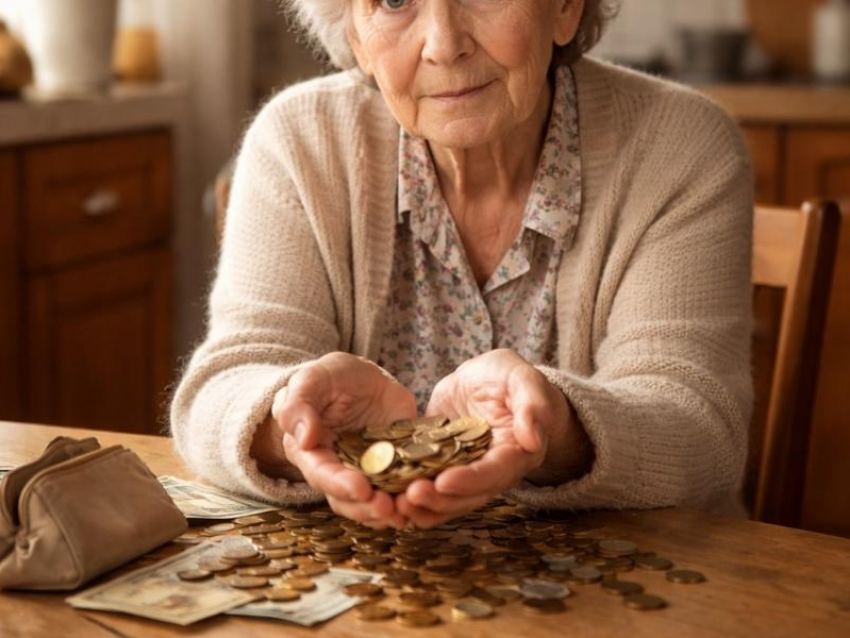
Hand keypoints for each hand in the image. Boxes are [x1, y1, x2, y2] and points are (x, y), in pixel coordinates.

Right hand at [258, 352, 416, 527]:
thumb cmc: (331, 378)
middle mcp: (339, 470)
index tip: (360, 489)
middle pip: (348, 499)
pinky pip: (400, 490)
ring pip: (372, 504)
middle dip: (367, 507)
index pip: (322, 474)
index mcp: (312, 452)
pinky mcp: (394, 468)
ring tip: (406, 509)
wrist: (363, 378)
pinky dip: (410, 497)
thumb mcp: (313, 380)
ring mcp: (367, 473)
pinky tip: (424, 495)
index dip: (340, 484)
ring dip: (388, 512)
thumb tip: (303, 439)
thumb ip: (299, 405)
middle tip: (388, 507)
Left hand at [396, 349, 579, 527]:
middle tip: (409, 495)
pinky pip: (426, 485)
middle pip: (467, 496)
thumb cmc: (510, 377)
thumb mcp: (523, 380)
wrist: (485, 380)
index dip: (470, 481)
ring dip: (420, 507)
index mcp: (515, 454)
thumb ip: (532, 406)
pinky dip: (406, 494)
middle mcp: (490, 472)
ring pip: (445, 499)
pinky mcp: (439, 466)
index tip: (443, 482)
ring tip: (393, 502)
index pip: (494, 473)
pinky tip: (384, 496)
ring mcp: (463, 472)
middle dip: (438, 500)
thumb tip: (532, 439)